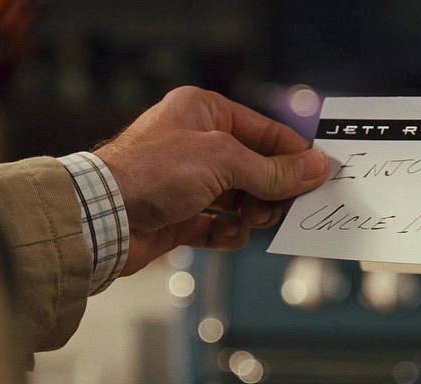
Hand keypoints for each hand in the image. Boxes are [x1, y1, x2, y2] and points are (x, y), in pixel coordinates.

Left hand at [94, 86, 328, 275]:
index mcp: (205, 112)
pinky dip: (227, 233)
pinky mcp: (179, 216)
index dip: (294, 157)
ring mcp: (187, 182)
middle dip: (269, 191)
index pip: (265, 133)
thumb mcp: (223, 161)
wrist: (102, 218)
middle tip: (275, 207)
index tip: (319, 178)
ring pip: (241, 200)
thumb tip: (316, 167)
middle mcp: (196, 143)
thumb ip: (273, 169)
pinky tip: (224, 234)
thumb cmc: (152, 173)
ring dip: (249, 215)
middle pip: (256, 169)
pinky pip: (219, 225)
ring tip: (244, 220)